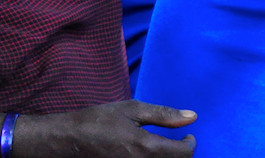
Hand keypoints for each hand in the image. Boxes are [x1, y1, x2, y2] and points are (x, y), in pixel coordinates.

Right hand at [34, 100, 195, 157]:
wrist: (72, 140)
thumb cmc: (100, 120)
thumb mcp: (130, 110)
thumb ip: (163, 114)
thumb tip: (193, 116)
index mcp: (148, 148)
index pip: (185, 153)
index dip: (190, 143)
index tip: (188, 135)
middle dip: (181, 153)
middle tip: (175, 141)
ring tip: (162, 148)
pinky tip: (147, 153)